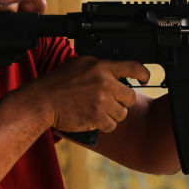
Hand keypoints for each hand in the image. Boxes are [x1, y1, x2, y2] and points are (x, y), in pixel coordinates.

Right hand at [32, 56, 149, 132]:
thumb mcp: (80, 63)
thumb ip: (100, 66)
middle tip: (110, 100)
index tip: (145, 79)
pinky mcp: (97, 119)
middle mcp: (105, 84)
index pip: (134, 67)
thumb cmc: (58, 82)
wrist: (43, 101)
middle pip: (130, 96)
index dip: (144, 74)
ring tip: (98, 109)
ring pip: (122, 113)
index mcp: (102, 68)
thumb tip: (115, 70)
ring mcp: (102, 103)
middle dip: (122, 100)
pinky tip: (93, 118)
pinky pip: (112, 125)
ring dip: (113, 114)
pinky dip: (104, 124)